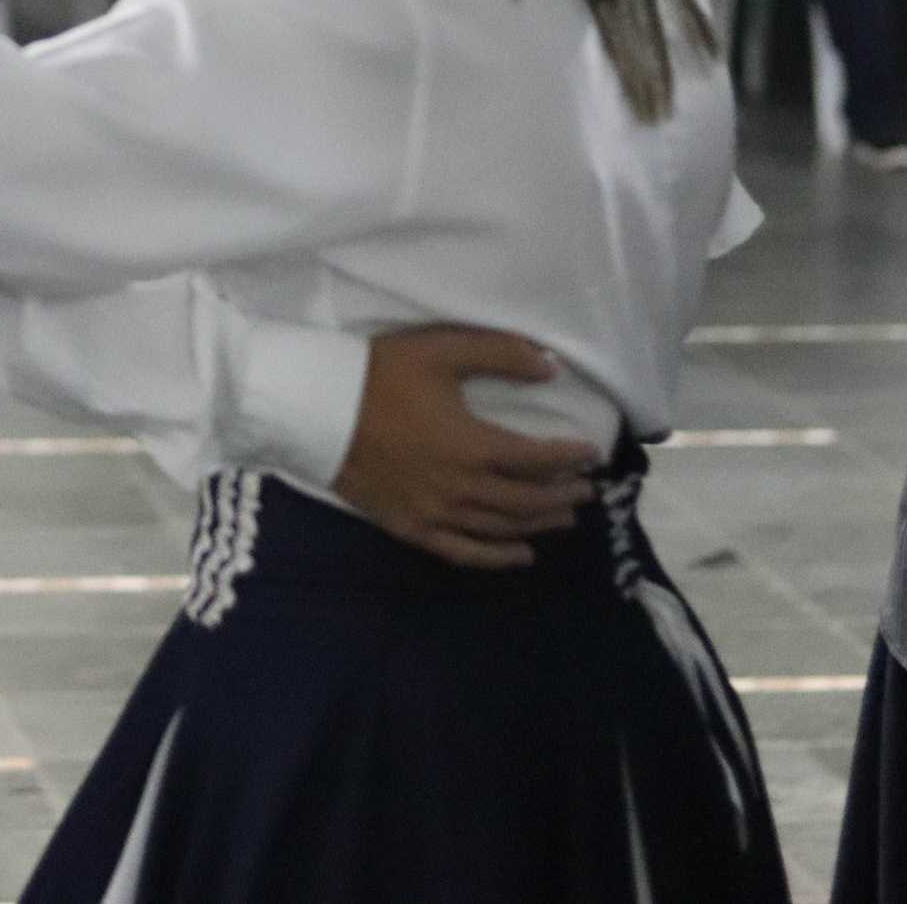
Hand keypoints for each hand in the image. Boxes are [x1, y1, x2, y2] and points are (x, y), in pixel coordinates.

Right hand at [332, 327, 601, 570]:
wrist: (316, 411)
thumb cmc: (379, 376)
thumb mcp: (442, 349)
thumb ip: (501, 354)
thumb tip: (552, 368)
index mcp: (474, 446)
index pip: (538, 460)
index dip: (570, 458)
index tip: (590, 454)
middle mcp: (463, 489)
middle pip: (527, 501)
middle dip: (562, 496)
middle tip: (585, 491)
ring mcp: (436, 515)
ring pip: (502, 529)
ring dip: (539, 524)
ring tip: (563, 518)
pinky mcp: (411, 528)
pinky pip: (464, 552)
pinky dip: (497, 557)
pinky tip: (521, 555)